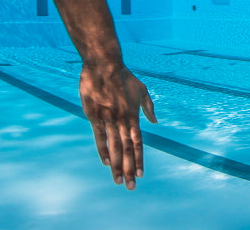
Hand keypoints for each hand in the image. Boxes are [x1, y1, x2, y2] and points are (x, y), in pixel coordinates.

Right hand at [79, 63, 157, 188]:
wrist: (104, 63)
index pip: (138, 142)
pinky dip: (103, 150)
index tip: (141, 174)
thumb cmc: (123, 76)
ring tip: (118, 181)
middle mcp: (122, 120)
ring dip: (117, 165)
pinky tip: (107, 162)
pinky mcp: (94, 115)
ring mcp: (108, 119)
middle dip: (129, 169)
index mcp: (133, 115)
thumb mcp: (141, 89)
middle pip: (127, 149)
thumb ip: (148, 106)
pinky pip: (99, 136)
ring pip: (114, 147)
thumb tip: (155, 121)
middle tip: (130, 186)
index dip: (140, 159)